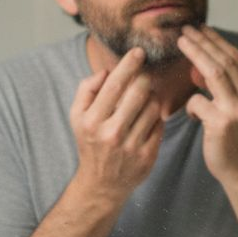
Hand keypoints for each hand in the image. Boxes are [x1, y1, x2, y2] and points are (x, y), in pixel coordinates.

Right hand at [67, 46, 165, 205]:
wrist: (101, 184)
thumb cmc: (90, 142)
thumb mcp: (77, 117)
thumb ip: (86, 90)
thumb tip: (106, 71)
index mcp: (92, 120)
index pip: (115, 85)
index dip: (129, 64)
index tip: (139, 52)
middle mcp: (112, 133)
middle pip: (139, 92)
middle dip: (144, 80)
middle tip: (143, 79)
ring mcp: (131, 146)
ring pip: (154, 107)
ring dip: (152, 98)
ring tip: (144, 102)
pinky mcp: (148, 156)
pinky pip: (160, 125)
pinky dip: (156, 118)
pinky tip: (147, 120)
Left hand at [177, 25, 237, 187]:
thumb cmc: (236, 138)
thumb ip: (223, 87)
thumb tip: (197, 67)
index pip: (235, 57)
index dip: (216, 41)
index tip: (201, 29)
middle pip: (223, 60)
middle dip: (203, 42)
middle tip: (185, 29)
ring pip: (212, 72)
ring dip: (194, 54)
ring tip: (181, 42)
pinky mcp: (222, 123)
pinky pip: (197, 102)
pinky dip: (190, 105)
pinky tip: (191, 114)